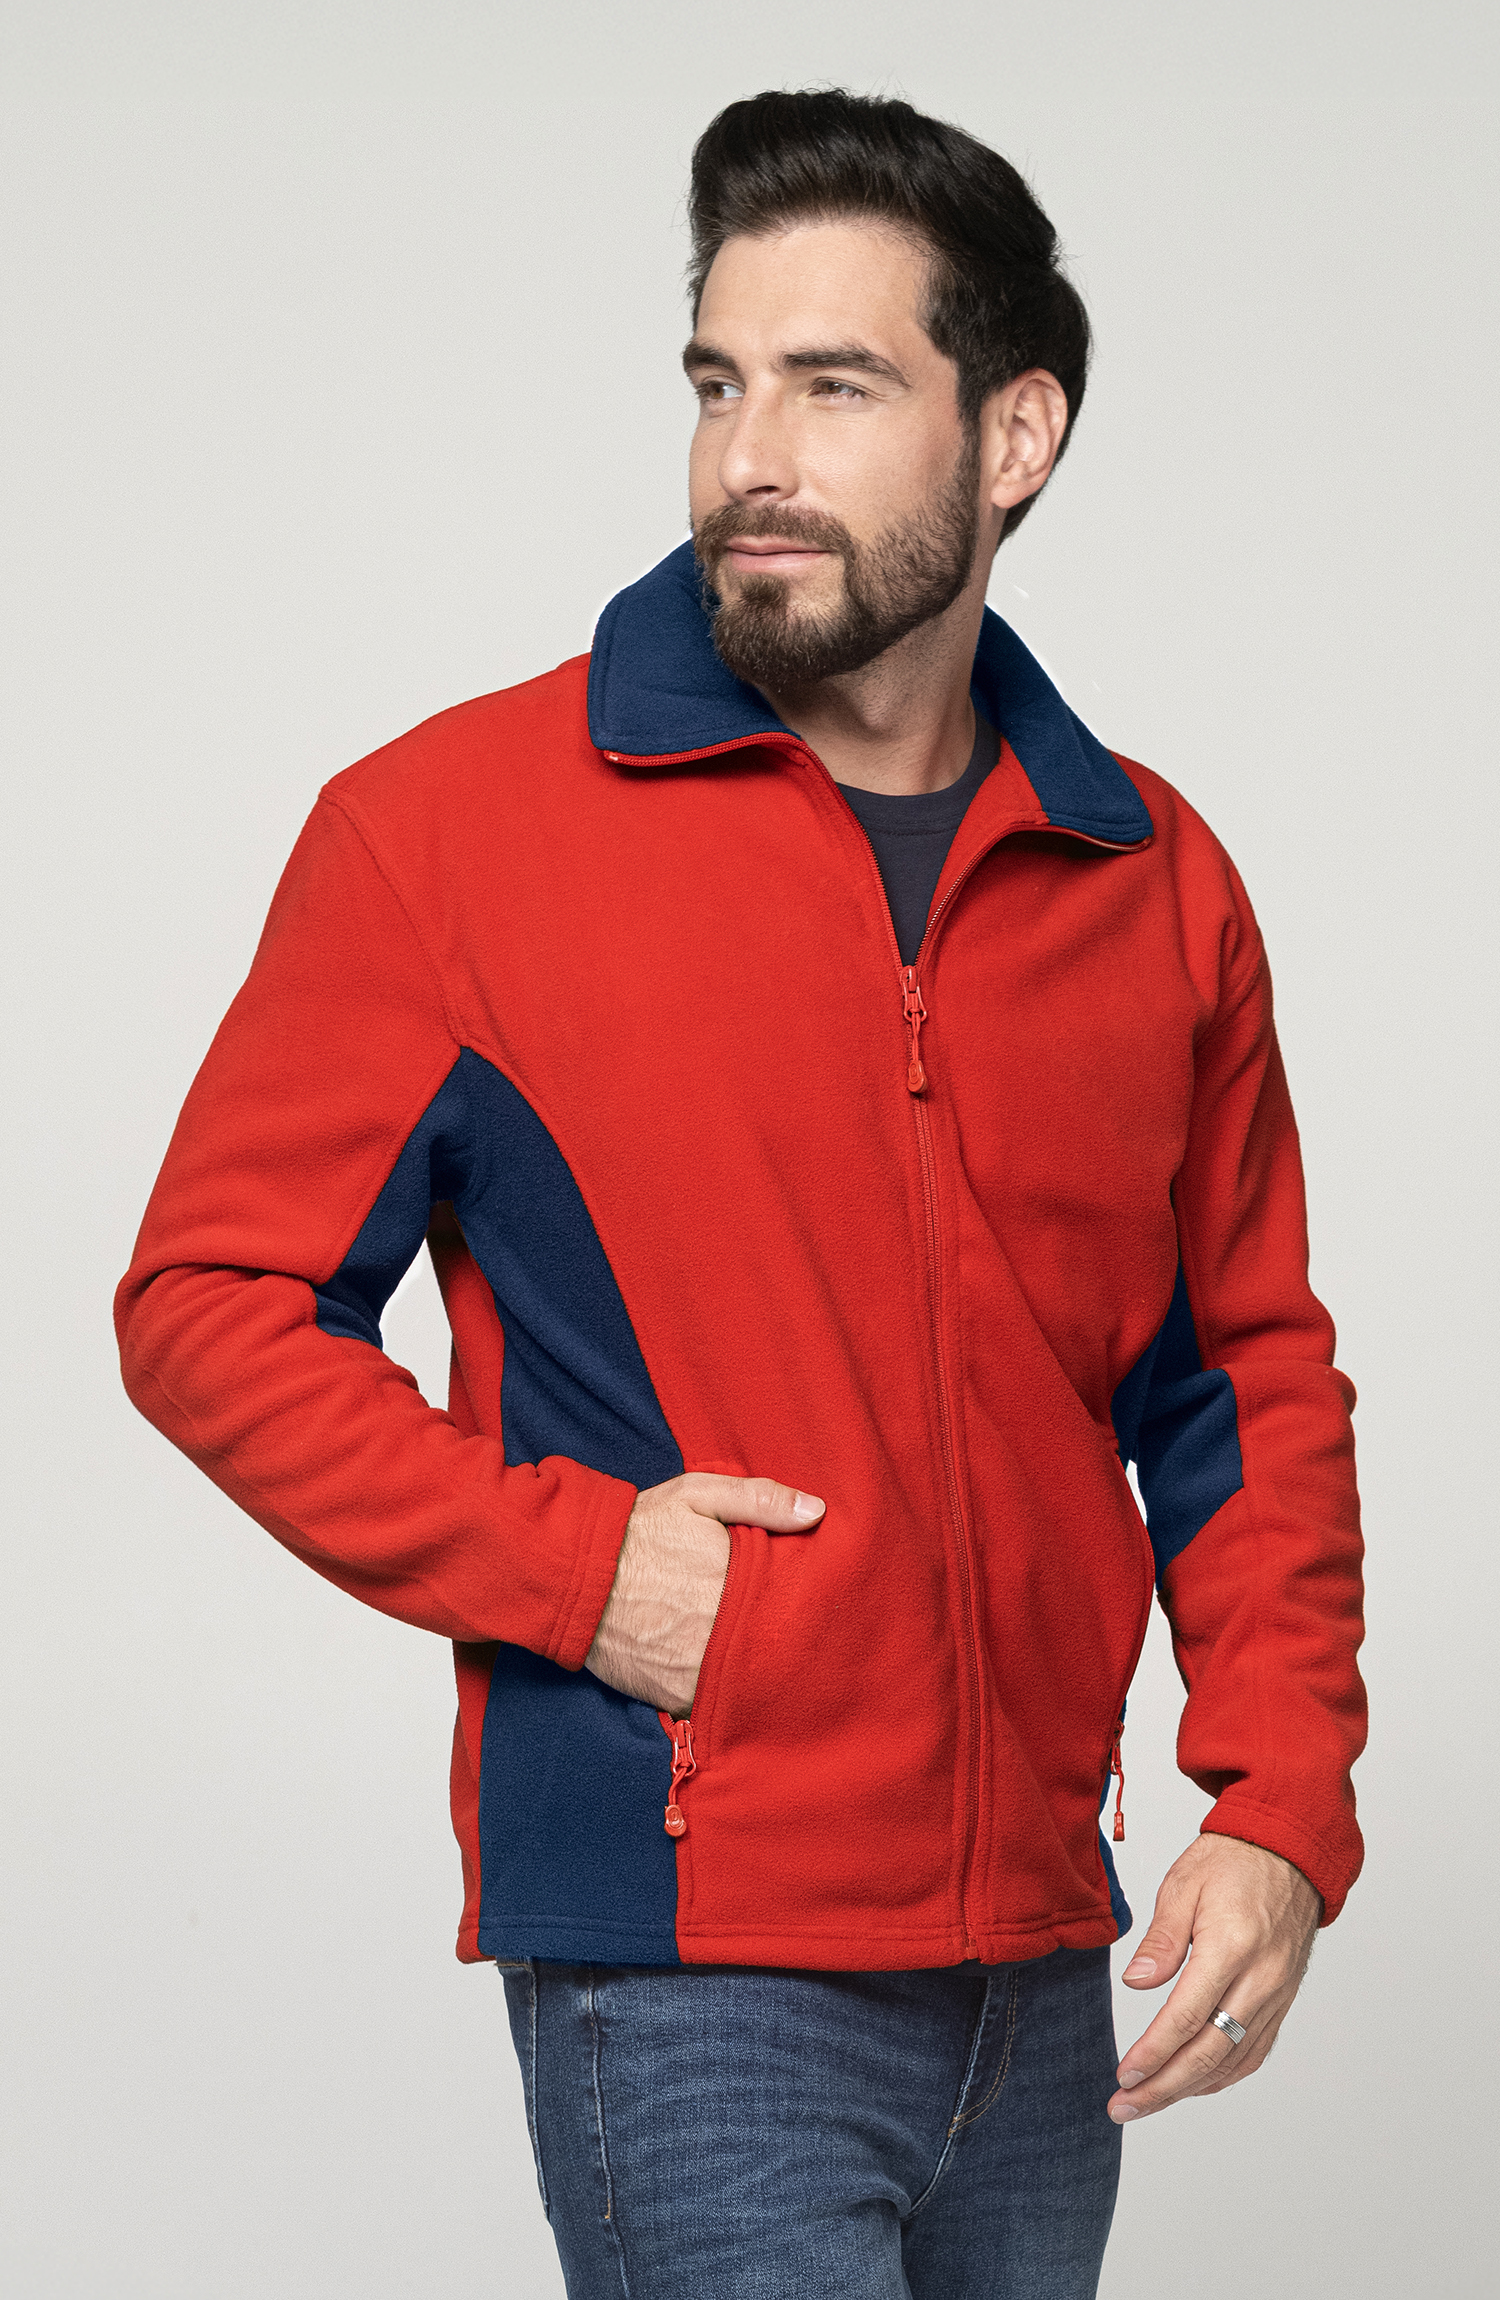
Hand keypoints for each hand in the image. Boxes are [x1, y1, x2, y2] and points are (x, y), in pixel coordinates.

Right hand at [585, 1473, 824, 1716]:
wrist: (571, 1575)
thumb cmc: (639, 1530)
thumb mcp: (697, 1495)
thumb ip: (759, 1499)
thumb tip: (816, 1511)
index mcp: (739, 1581)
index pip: (796, 1604)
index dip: (807, 1606)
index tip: (811, 1603)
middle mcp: (723, 1631)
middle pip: (777, 1648)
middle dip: (784, 1642)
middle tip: (788, 1635)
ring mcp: (700, 1670)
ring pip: (751, 1684)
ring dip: (757, 1674)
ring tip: (760, 1658)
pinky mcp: (675, 1696)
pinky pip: (714, 1707)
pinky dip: (724, 1699)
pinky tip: (728, 1681)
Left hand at [1108, 1833, 1320, 2121]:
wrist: (1289, 1853)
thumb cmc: (1231, 1863)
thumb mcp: (1183, 1885)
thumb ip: (1161, 1940)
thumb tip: (1136, 1983)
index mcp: (1232, 1946)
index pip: (1188, 2016)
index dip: (1153, 2052)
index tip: (1124, 2075)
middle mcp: (1261, 1979)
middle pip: (1210, 2052)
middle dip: (1164, 2086)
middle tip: (1123, 2107)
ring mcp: (1276, 1994)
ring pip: (1233, 2060)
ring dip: (1189, 2089)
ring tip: (1147, 2102)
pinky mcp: (1282, 2000)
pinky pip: (1254, 2051)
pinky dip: (1222, 2075)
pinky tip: (1193, 2085)